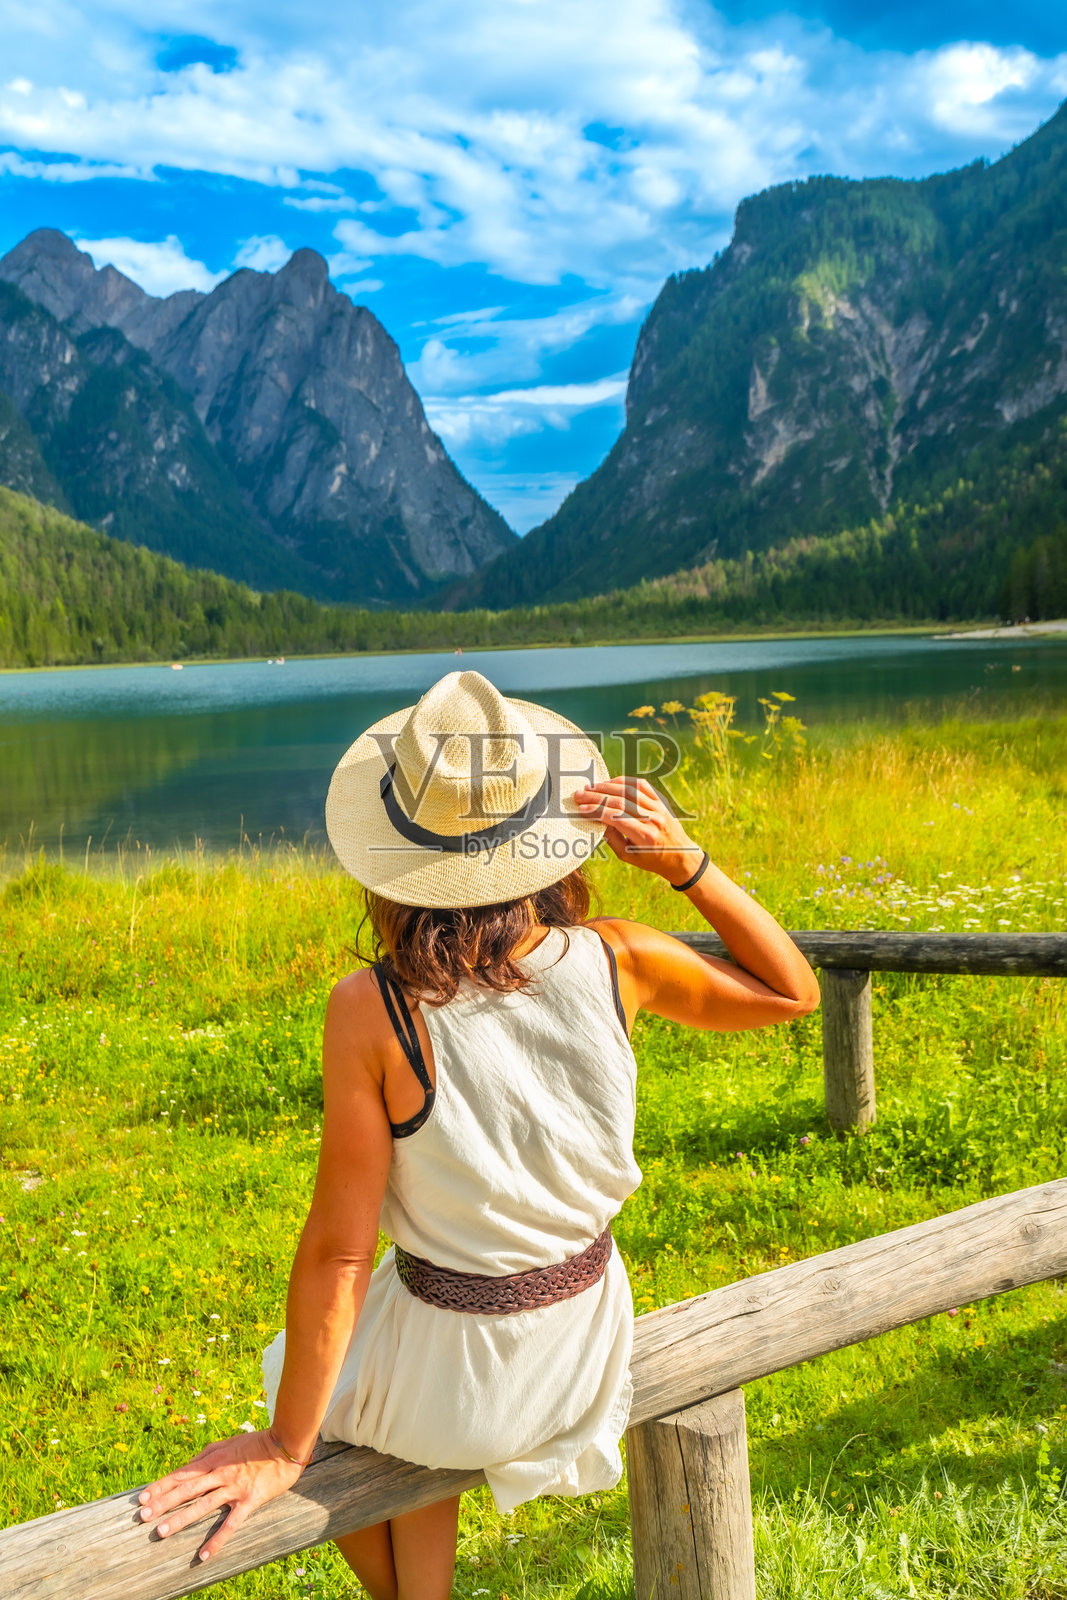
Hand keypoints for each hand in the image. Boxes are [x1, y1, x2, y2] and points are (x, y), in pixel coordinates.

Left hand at [137, 1428, 303, 1564]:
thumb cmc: (257, 1443)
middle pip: (186, 1489)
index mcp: (214, 1459)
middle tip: (142, 1516)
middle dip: (163, 1502)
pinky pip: (231, 1524)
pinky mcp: (249, 1501)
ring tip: (162, 1532)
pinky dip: (217, 1541)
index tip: (142, 1498)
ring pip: (203, 1506)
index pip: (181, 1474)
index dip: (161, 1486)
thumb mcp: (229, 1443)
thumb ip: (208, 1453)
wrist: (286, 1445)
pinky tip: (204, 1556)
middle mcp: (220, 1473)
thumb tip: (190, 1465)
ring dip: (181, 1519)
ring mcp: (234, 1488)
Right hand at [573, 777, 703, 885]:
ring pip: (629, 790)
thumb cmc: (652, 859)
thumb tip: (595, 820)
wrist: (681, 856)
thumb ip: (611, 839)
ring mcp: (658, 808)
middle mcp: (652, 819)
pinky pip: (641, 785)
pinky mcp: (660, 801)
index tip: (581, 809)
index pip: (616, 817)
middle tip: (579, 794)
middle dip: (596, 797)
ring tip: (590, 787)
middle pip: (619, 801)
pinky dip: (624, 781)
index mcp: (645, 836)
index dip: (596, 811)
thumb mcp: (629, 856)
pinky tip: (610, 782)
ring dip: (607, 786)